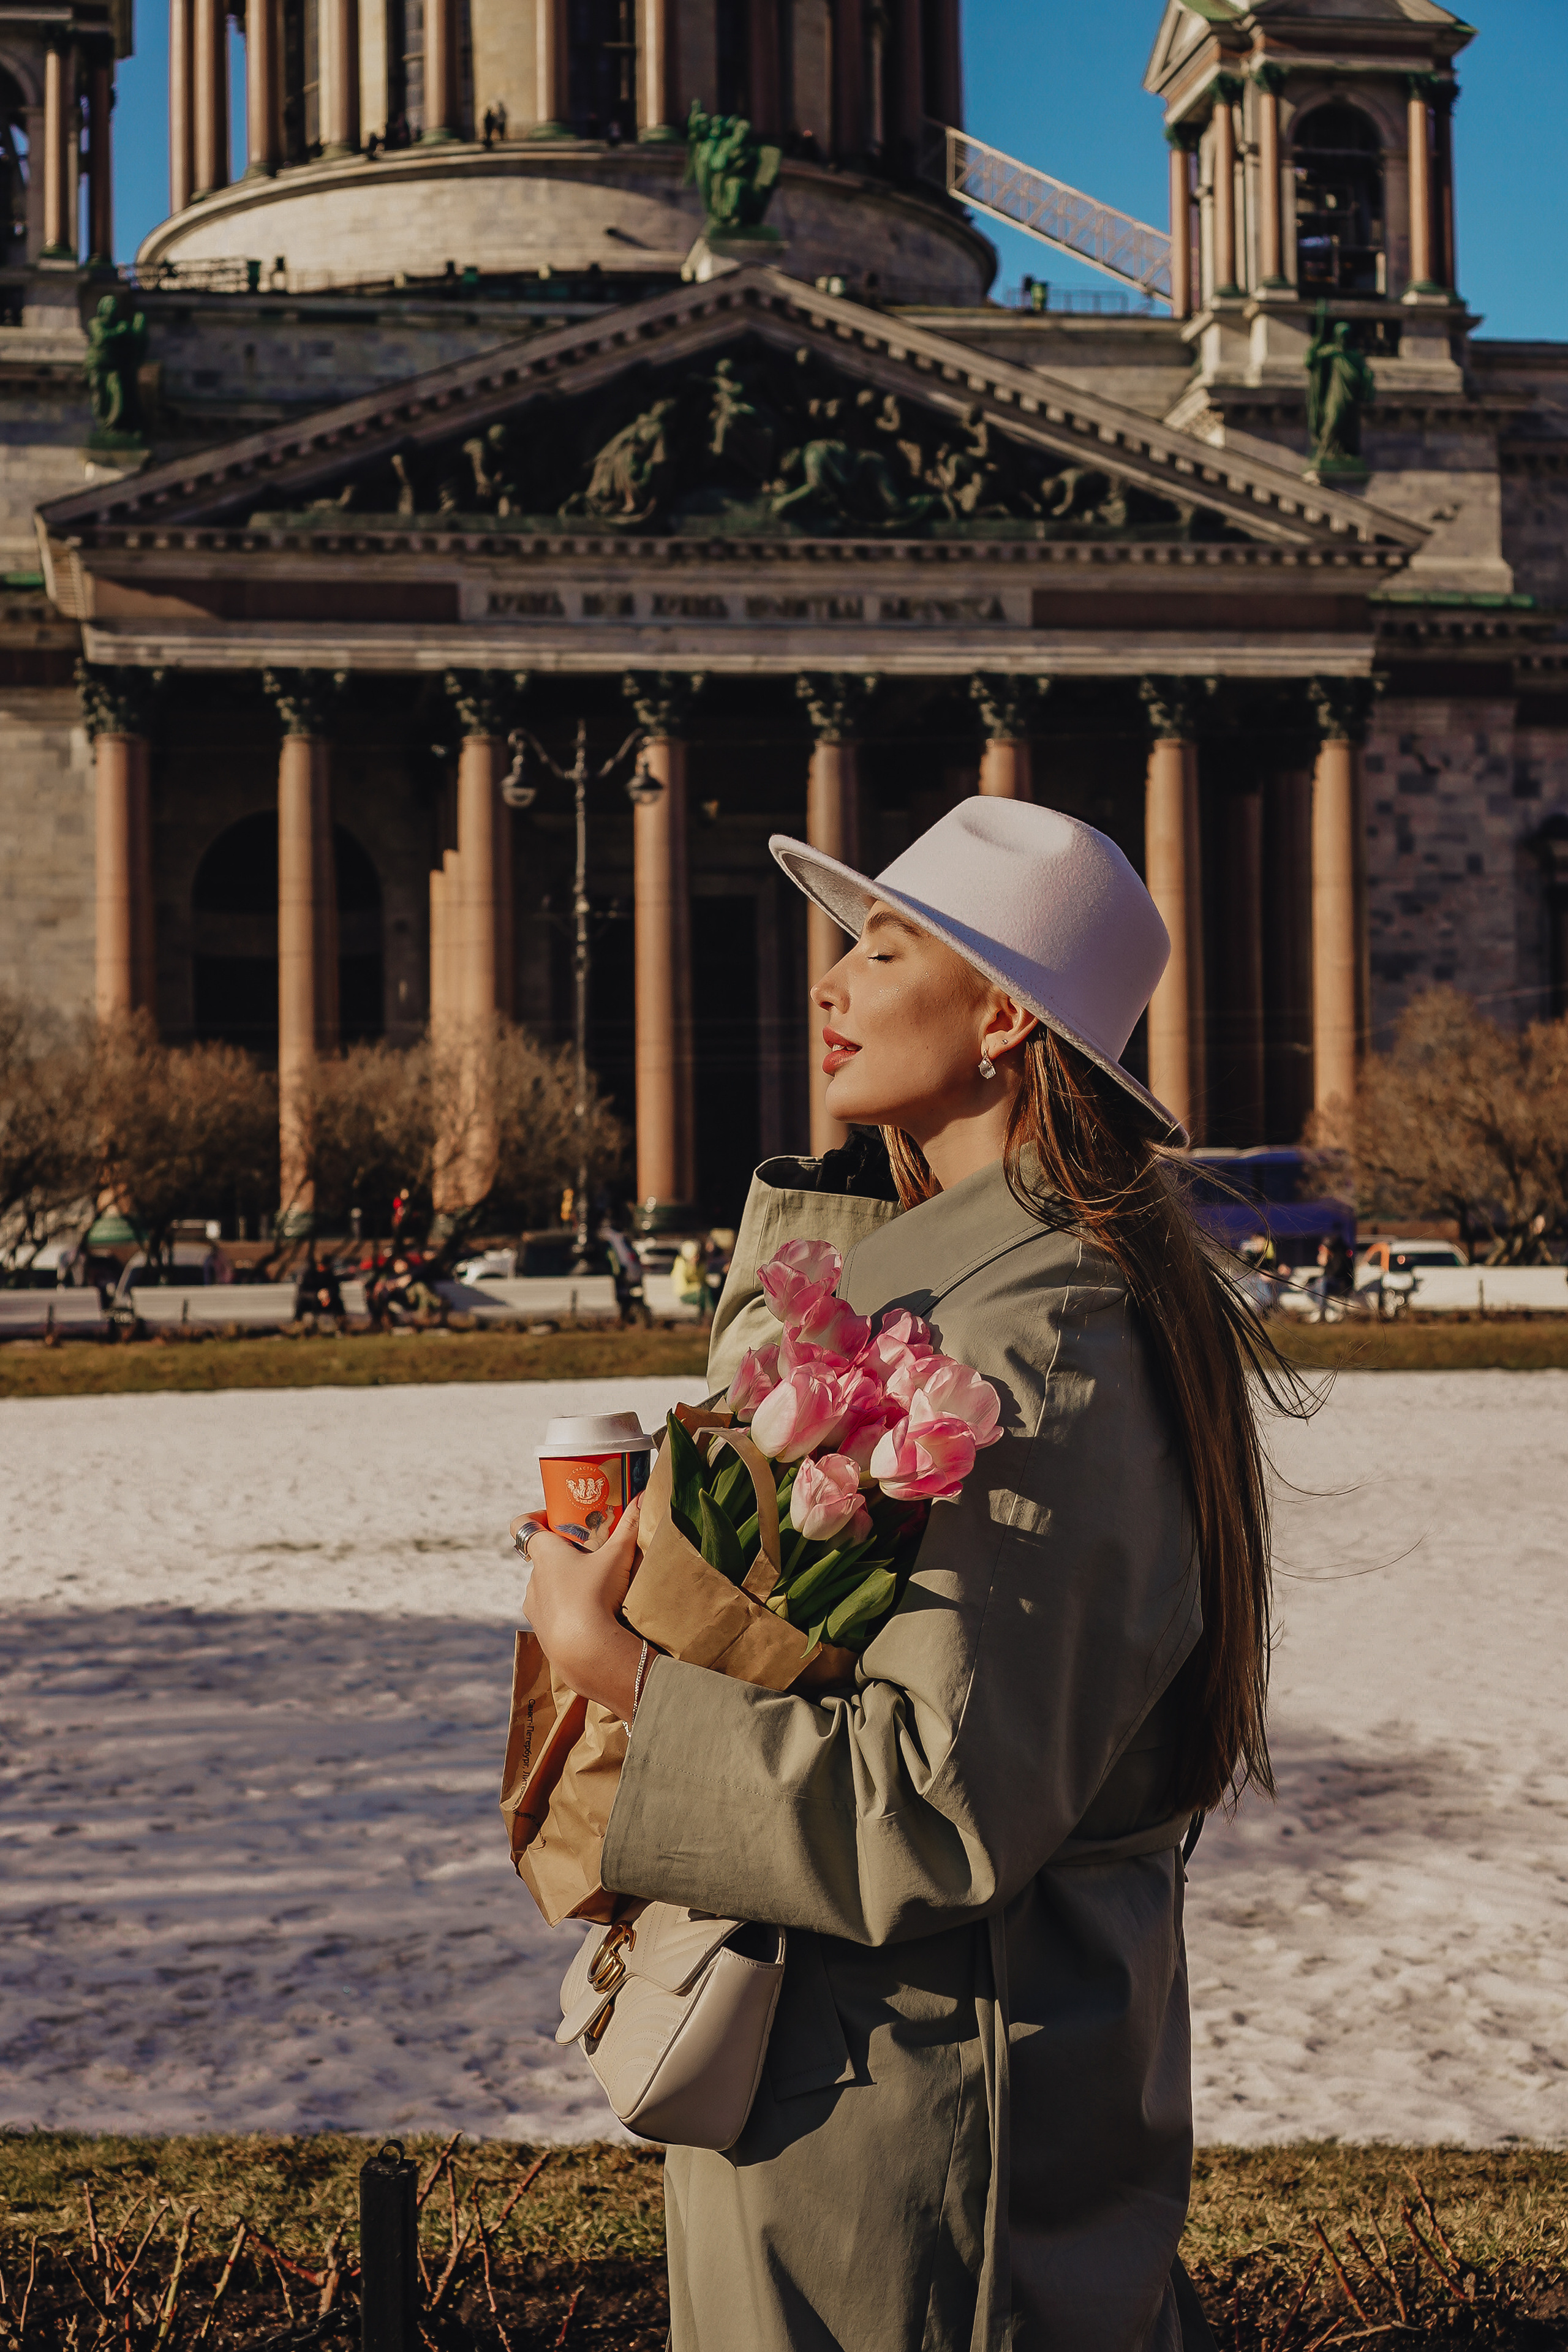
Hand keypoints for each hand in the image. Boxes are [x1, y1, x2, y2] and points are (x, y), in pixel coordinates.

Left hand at [525, 1495, 645, 1718]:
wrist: (584, 1651)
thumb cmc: (595, 1595)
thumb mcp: (618, 1557)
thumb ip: (630, 1525)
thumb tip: (643, 1493)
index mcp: (544, 1553)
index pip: (521, 1525)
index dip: (535, 1518)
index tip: (558, 1519)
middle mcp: (533, 1578)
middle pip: (542, 1556)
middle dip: (565, 1554)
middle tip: (593, 1555)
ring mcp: (535, 1607)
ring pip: (547, 1586)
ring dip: (565, 1584)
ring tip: (596, 1589)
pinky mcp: (541, 1632)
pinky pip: (552, 1613)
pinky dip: (567, 1611)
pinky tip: (591, 1617)